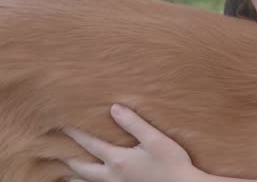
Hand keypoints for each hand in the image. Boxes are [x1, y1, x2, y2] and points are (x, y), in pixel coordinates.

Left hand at [63, 104, 202, 181]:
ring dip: (74, 175)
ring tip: (64, 172)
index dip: (76, 133)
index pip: (90, 143)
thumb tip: (113, 108)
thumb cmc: (172, 163)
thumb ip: (134, 124)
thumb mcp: (155, 139)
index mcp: (118, 159)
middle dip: (68, 157)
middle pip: (82, 167)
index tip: (62, 124)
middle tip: (56, 149)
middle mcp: (112, 175)